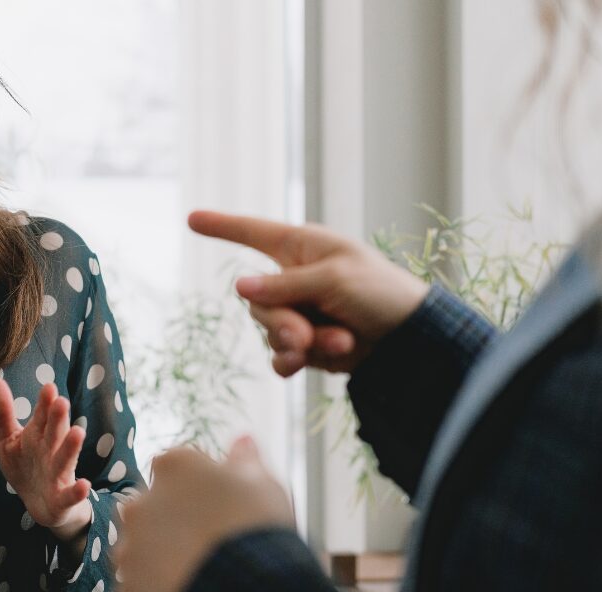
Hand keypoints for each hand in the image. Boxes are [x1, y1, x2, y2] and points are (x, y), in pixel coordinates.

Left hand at [0, 380, 92, 540]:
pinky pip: (70, 495)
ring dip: (71, 447)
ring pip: (65, 459)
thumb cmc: (25, 465)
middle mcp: (51, 451)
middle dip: (58, 419)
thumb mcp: (7, 439)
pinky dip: (77, 491)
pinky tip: (84, 485)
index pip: (42, 416)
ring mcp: (59, 474)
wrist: (41, 504)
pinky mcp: (63, 498)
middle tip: (61, 402)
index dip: (45, 403)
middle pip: (55, 433)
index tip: (48, 388)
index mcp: (38, 435)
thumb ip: (2, 413)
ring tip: (78, 432)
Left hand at [116, 437, 293, 591]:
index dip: (199, 486)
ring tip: (199, 573)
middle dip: (174, 520)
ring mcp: (130, 549)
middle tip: (209, 540)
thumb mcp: (261, 484)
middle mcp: (140, 502)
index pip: (176, 467)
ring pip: (142, 549)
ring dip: (161, 557)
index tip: (220, 504)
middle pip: (152, 507)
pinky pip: (141, 590)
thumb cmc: (256, 529)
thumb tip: (243, 440)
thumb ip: (245, 460)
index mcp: (172, 466)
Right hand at [189, 210, 428, 376]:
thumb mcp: (333, 279)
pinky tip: (310, 363)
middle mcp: (293, 278)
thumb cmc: (380, 292)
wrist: (409, 339)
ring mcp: (299, 312)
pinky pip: (279, 355)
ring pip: (269, 331)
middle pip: (256, 301)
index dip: (222, 226)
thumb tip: (239, 287)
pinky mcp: (306, 344)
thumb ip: (284, 285)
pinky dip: (293, 362)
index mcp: (301, 247)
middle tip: (306, 336)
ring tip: (339, 342)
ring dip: (299, 343)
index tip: (192, 218)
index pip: (253, 232)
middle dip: (281, 322)